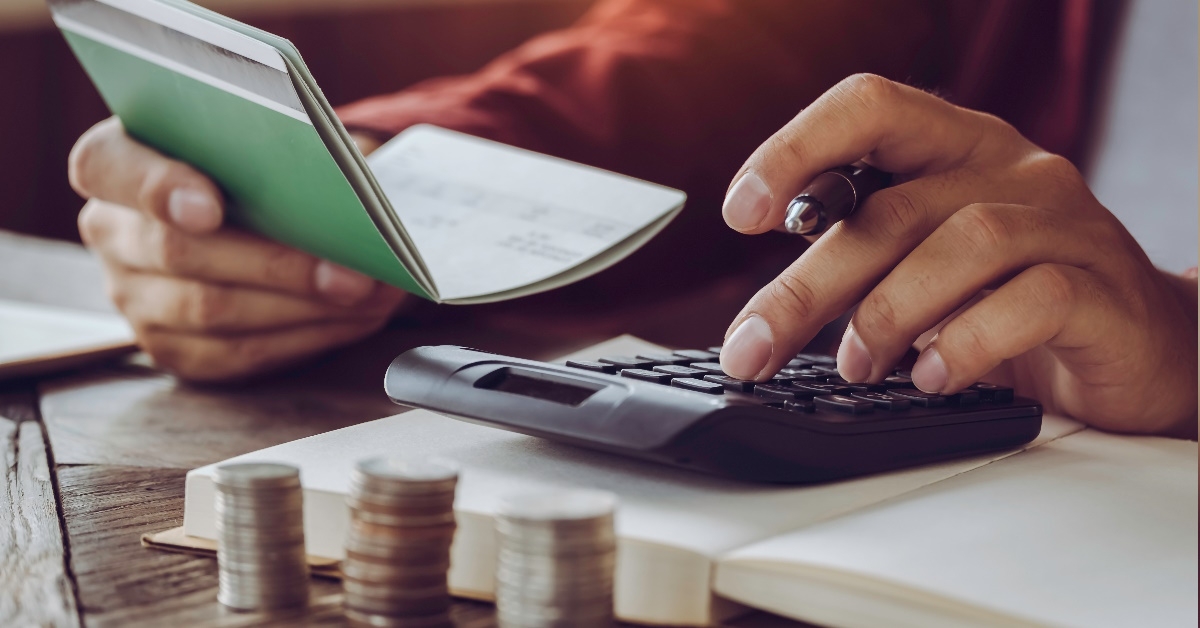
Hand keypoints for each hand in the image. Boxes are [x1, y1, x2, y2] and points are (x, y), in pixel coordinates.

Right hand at [69, 117, 406, 380]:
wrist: (262, 210)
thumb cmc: (261, 164)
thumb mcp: (265, 139)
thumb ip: (280, 151)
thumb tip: (347, 190)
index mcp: (114, 161)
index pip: (106, 167)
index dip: (156, 186)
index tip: (210, 207)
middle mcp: (112, 231)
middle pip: (176, 251)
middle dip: (276, 264)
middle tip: (350, 271)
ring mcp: (135, 296)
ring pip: (210, 310)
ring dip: (302, 306)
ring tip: (368, 295)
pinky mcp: (173, 348)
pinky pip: (236, 354)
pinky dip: (303, 337)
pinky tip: (352, 319)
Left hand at [718, 74, 1197, 436]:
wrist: (1139, 348)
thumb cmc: (1010, 301)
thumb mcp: (923, 265)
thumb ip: (861, 261)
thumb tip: (765, 313)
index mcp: (953, 146)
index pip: (868, 108)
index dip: (795, 149)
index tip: (739, 213)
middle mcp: (1009, 169)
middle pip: (892, 208)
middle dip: (808, 287)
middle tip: (753, 348)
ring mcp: (1063, 223)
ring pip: (962, 243)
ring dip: (887, 314)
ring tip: (855, 368)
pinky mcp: (1102, 288)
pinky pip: (1032, 300)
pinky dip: (969, 342)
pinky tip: (934, 379)